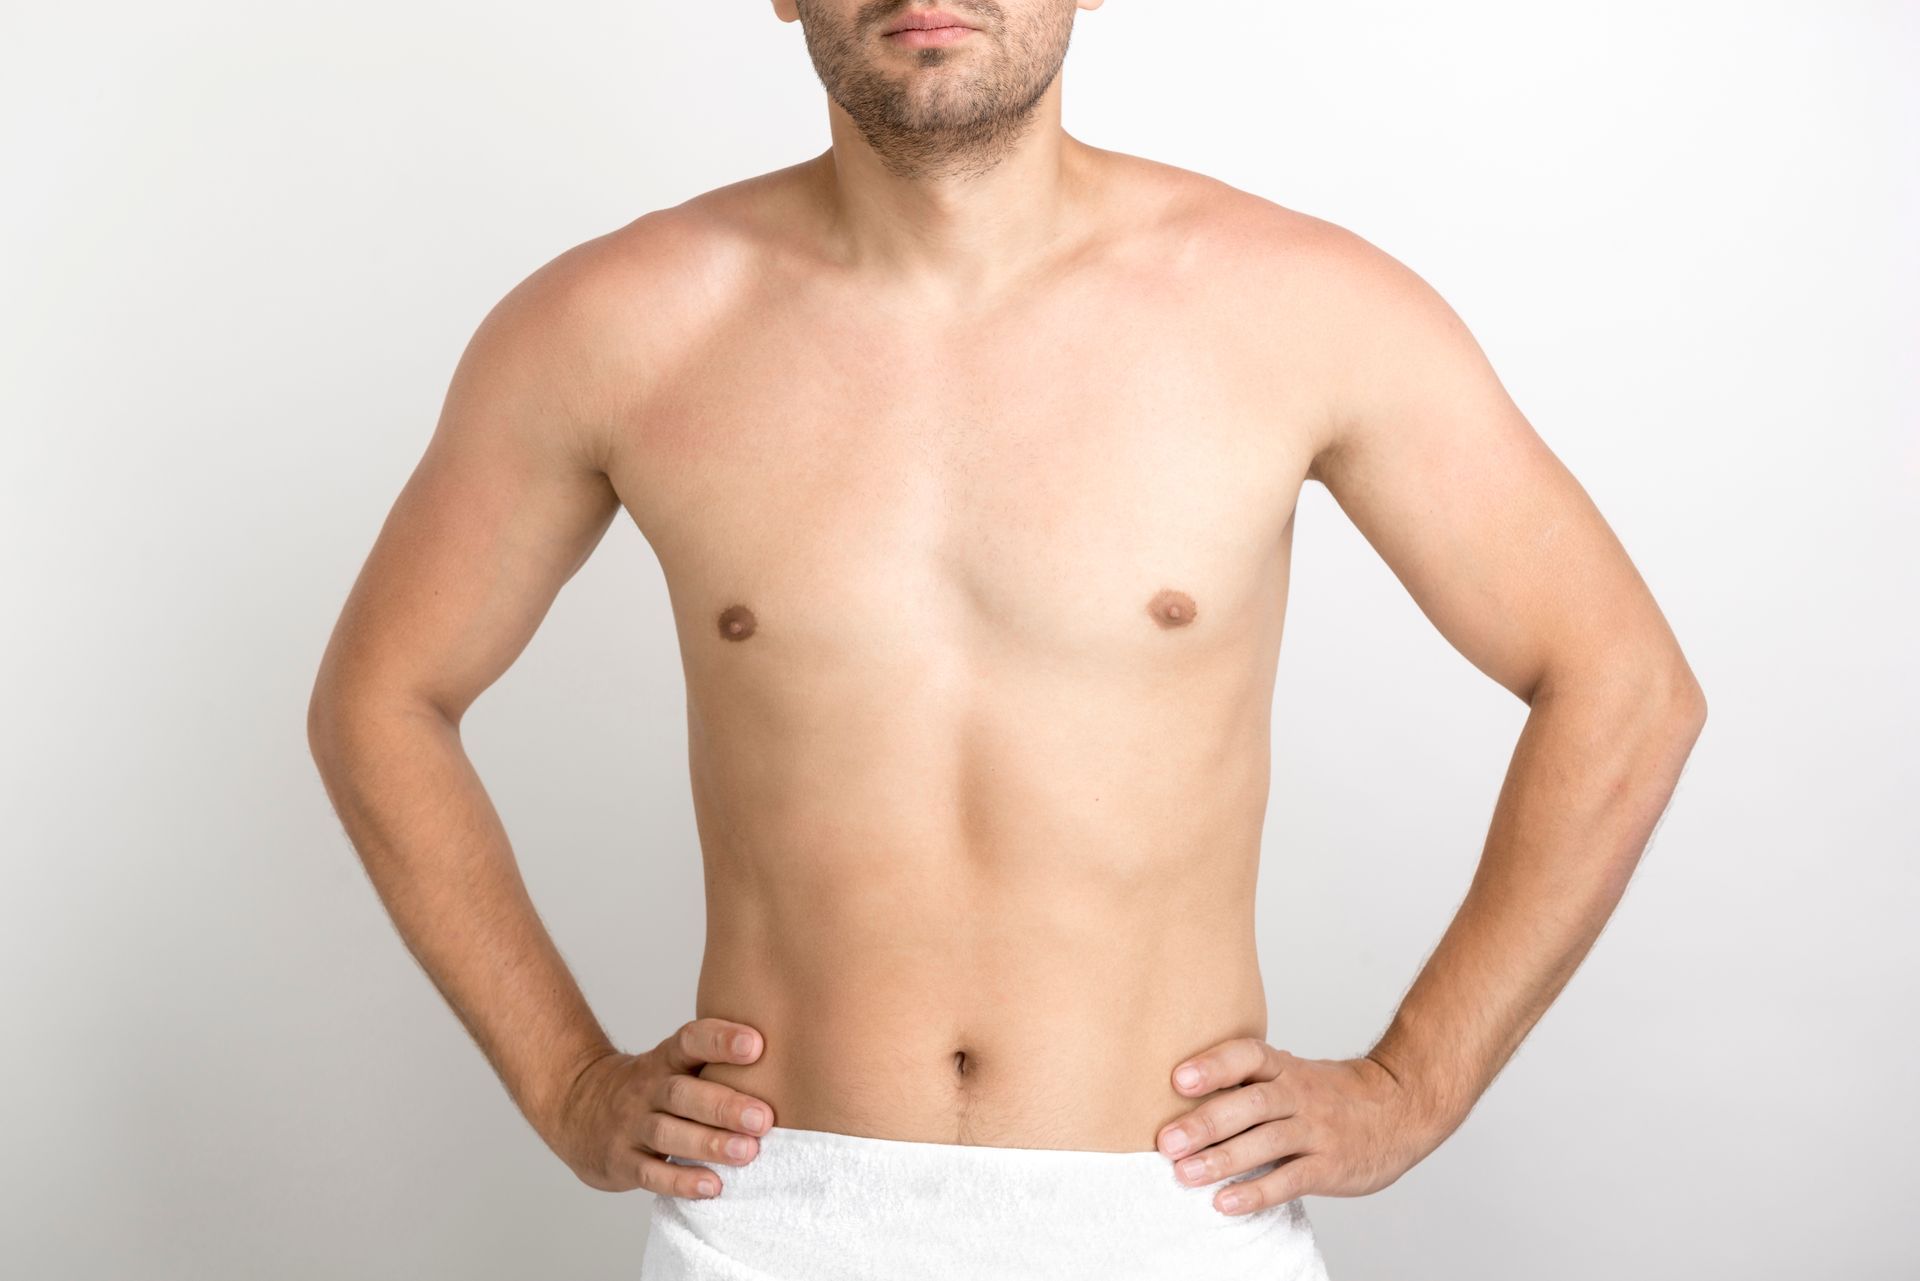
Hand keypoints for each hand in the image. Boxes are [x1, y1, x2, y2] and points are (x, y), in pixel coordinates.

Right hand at [546, 1018, 774, 1196]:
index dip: (721, 1040)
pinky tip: (713, 1185)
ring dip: (709, 1143)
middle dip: (725, 1105)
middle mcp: (646, 1089)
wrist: (576, 1107)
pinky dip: (681, 1181)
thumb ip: (714, 1063)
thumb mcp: (671, 1064)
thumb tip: (785, 1063)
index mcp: (664, 1060)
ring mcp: (630, 1126)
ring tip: (748, 1153)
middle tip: (764, 1118)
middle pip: (683, 1093)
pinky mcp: (620, 1161)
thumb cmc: (648, 1087)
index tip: (756, 1045)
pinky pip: (651, 1173)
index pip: (690, 1042)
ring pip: (668, 1133)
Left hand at [1156, 1040, 1437, 1215]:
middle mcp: (1299, 1095)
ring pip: (1268, 1142)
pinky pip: (1291, 1179)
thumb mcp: (1293, 1074)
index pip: (1248, 1056)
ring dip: (1224, 1159)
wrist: (1401, 1107)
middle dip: (1206, 1122)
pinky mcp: (1330, 1166)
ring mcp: (1317, 1130)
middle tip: (1167, 1142)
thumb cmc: (1330, 1094)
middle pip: (1251, 1103)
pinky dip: (1258, 1192)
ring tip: (1186, 1175)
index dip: (1214, 1066)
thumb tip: (1180, 1100)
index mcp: (1285, 1068)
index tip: (1179, 1080)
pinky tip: (1226, 1203)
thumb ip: (1248, 1083)